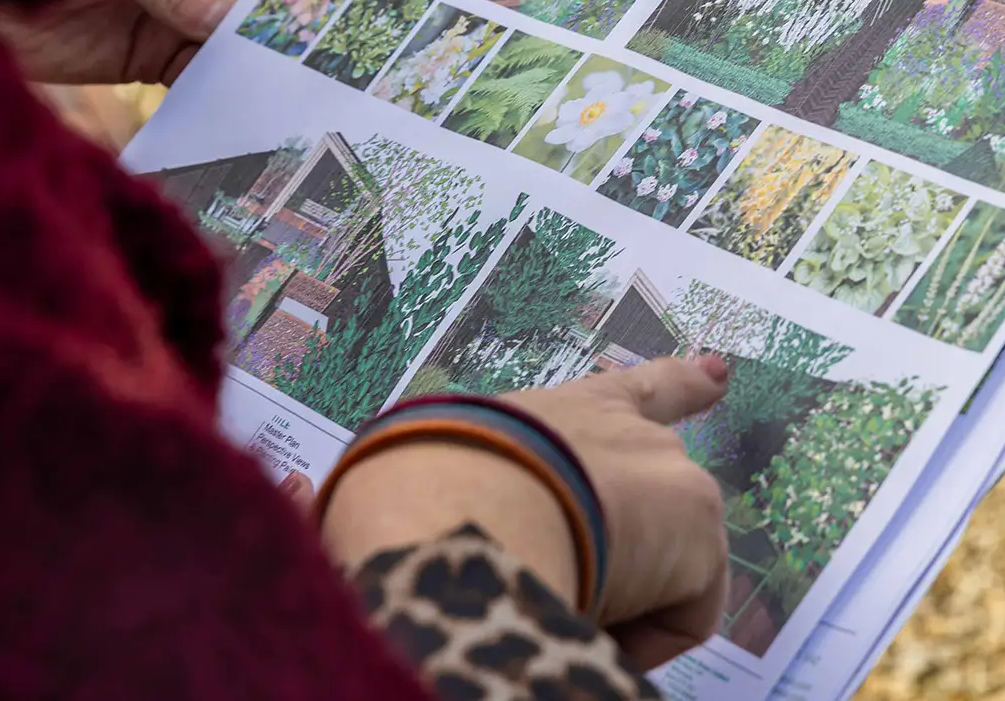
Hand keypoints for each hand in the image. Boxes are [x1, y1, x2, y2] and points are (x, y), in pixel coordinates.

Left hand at [0, 0, 303, 85]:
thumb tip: (237, 30)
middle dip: (295, 18)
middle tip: (339, 49)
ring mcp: (178, 9)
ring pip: (237, 37)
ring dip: (261, 61)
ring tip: (302, 88)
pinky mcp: (153, 55)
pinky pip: (202, 72)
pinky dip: (223, 90)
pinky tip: (249, 109)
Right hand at [319, 356, 730, 668]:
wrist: (452, 504)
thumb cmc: (407, 492)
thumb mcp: (383, 482)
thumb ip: (354, 495)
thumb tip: (284, 485)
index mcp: (556, 414)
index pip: (628, 389)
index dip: (677, 379)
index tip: (720, 369)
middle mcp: (623, 424)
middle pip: (671, 446)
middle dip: (670, 482)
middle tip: (678, 454)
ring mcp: (669, 463)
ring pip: (663, 558)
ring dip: (622, 594)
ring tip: (561, 604)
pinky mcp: (699, 518)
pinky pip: (679, 611)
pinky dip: (641, 636)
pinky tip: (589, 622)